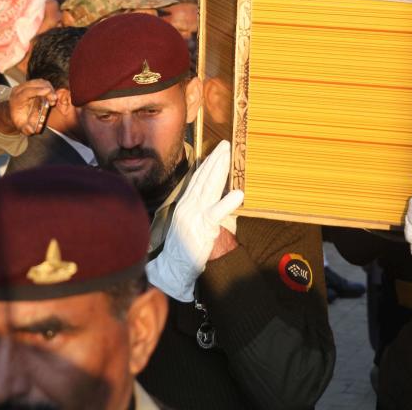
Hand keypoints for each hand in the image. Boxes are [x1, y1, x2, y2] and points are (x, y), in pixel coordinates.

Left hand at [0, 79, 57, 135]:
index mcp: (16, 99)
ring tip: (53, 99)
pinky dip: (48, 87)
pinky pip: (41, 82)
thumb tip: (31, 130)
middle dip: (47, 90)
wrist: (14, 111)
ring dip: (49, 88)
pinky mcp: (30, 83)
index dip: (38, 90)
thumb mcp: (22, 127)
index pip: (27, 92)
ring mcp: (24, 85)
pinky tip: (51, 95)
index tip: (48, 91)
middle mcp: (19, 90)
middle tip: (54, 99)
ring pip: (39, 82)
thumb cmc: (20, 119)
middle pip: (34, 84)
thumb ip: (26, 129)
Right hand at [146, 141, 243, 301]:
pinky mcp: (202, 229)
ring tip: (227, 156)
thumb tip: (207, 195)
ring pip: (209, 189)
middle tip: (224, 144)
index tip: (216, 150)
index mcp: (185, 204)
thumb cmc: (183, 247)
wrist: (173, 268)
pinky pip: (216, 214)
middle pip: (203, 179)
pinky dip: (227, 204)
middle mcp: (188, 206)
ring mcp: (194, 216)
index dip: (207, 163)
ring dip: (219, 171)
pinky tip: (238, 194)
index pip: (197, 179)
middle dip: (214, 160)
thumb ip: (198, 207)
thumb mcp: (189, 222)